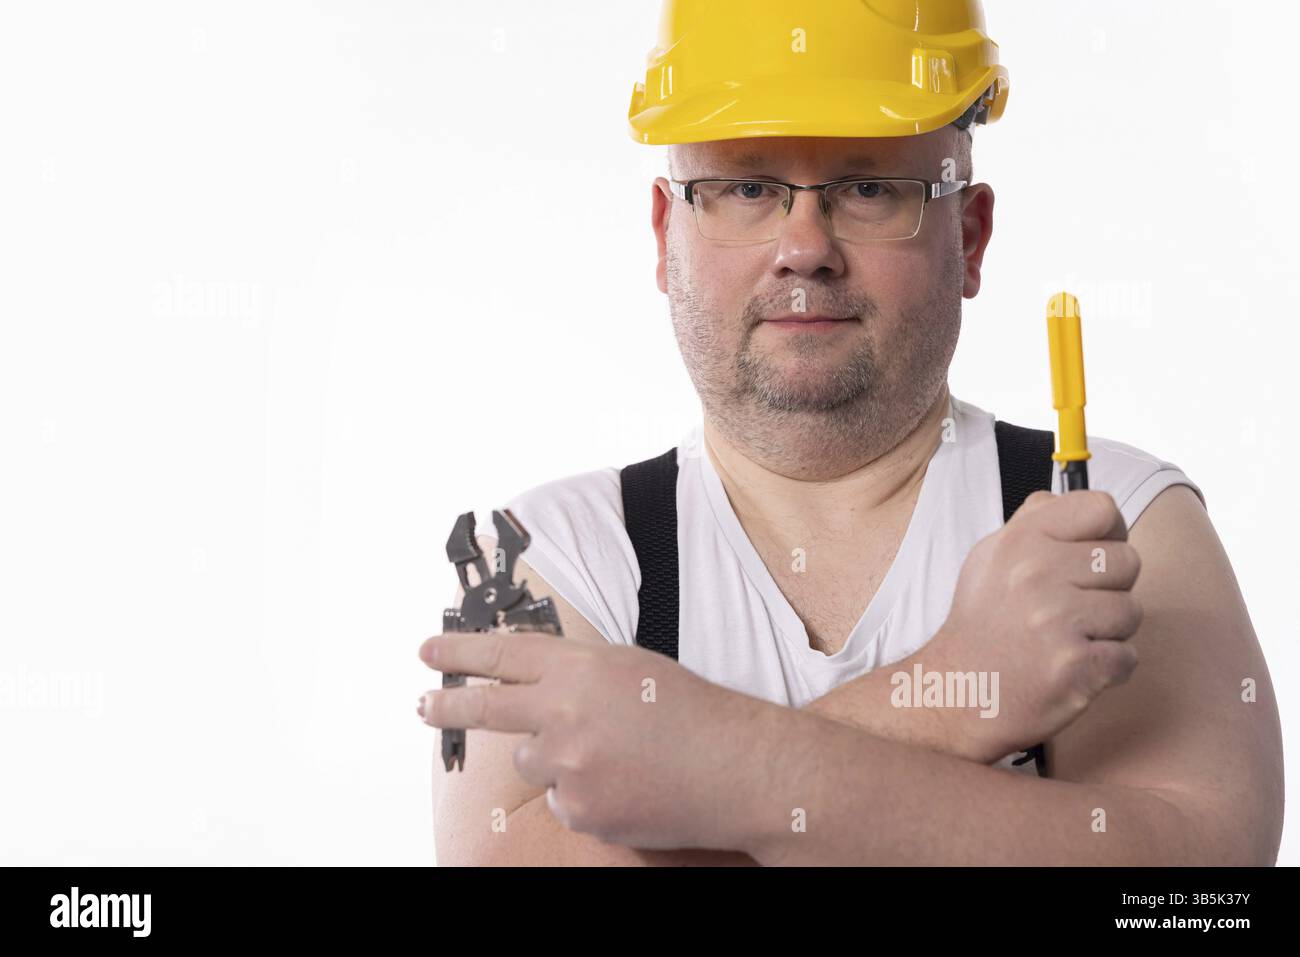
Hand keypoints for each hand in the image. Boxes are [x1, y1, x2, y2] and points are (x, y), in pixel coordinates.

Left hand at [418, 631, 774, 851]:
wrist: (733, 767)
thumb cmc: (691, 712)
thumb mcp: (630, 668)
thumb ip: (575, 671)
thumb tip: (531, 681)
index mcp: (581, 668)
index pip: (505, 654)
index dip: (461, 651)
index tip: (429, 651)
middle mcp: (565, 713)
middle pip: (487, 707)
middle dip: (448, 704)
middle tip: (422, 704)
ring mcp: (568, 766)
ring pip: (530, 760)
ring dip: (555, 758)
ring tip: (610, 755)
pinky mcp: (579, 810)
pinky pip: (562, 800)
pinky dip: (584, 794)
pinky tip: (623, 784)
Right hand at [925, 489, 1141, 763]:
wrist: (957, 692)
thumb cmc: (982, 624)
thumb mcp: (991, 558)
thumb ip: (1035, 523)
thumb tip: (1081, 502)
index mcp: (1020, 540)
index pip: (1102, 508)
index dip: (1108, 532)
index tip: (1091, 556)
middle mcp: (1037, 573)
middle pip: (1127, 560)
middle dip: (1110, 587)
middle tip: (1074, 608)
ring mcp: (1057, 621)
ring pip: (1131, 611)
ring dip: (1109, 631)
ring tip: (1069, 640)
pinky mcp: (1076, 667)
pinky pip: (1128, 657)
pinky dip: (1107, 668)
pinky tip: (1072, 668)